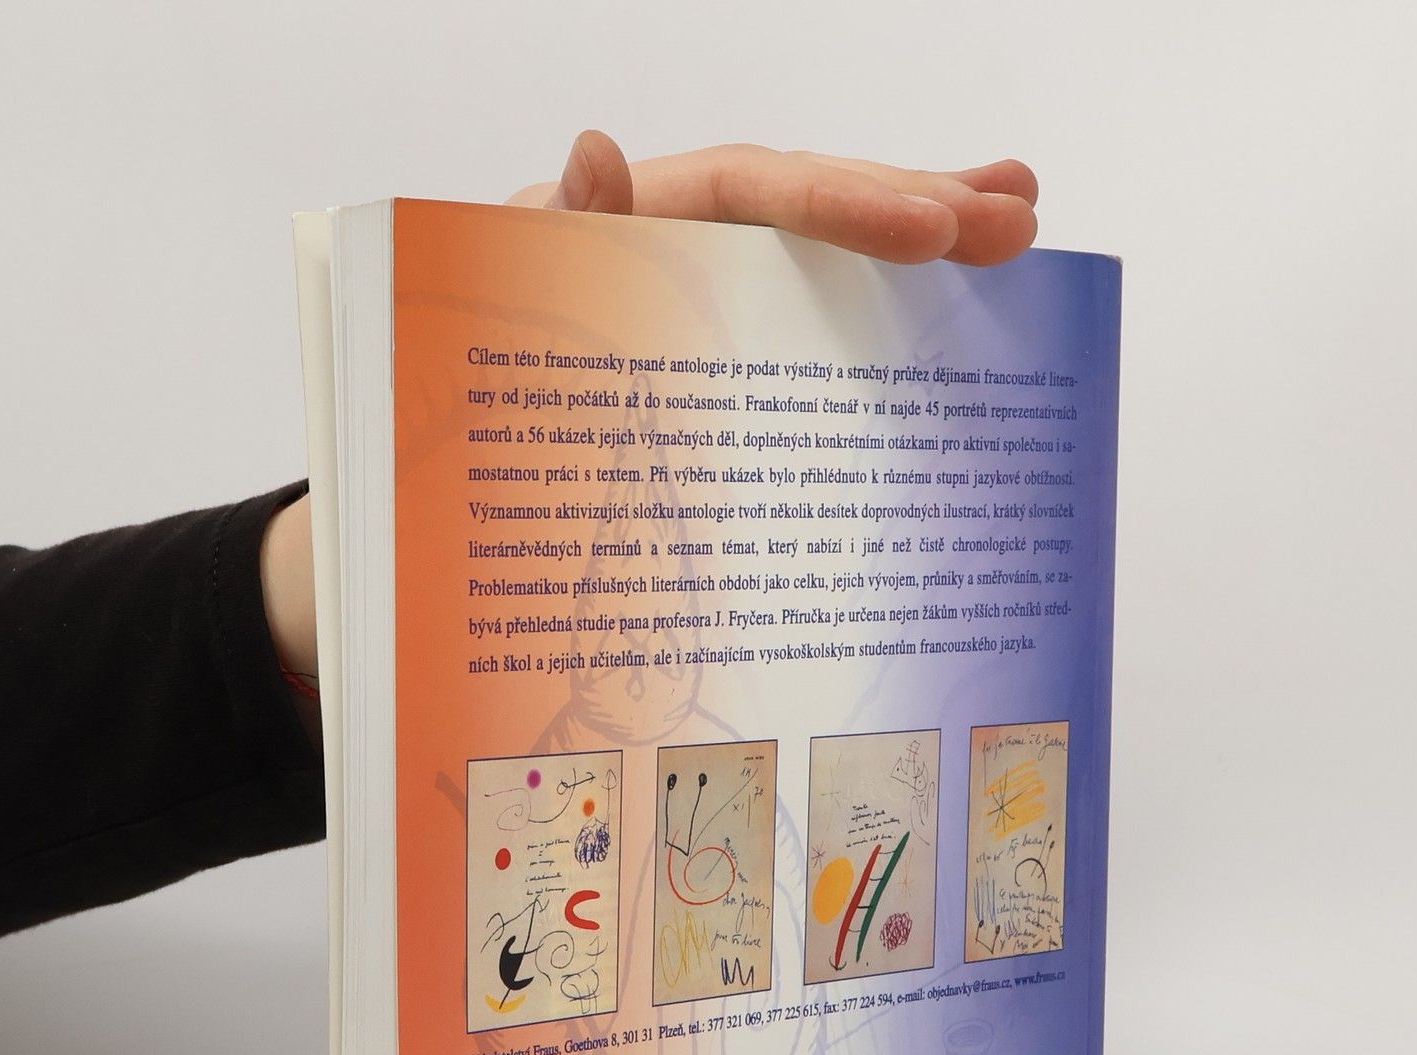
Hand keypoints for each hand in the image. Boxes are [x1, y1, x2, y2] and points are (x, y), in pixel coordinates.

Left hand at [263, 134, 1039, 726]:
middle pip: (800, 218)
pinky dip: (870, 349)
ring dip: (917, 261)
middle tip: (1020, 220)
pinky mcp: (703, 401)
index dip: (841, 203)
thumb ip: (536, 265)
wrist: (397, 536)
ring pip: (812, 280)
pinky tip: (946, 348)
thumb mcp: (470, 350)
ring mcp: (688, 334)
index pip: (741, 191)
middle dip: (913, 211)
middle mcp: (659, 270)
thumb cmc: (425, 434)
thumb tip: (593, 158)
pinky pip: (792, 362)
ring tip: (1019, 237)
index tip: (936, 228)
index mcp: (605, 239)